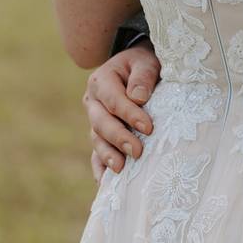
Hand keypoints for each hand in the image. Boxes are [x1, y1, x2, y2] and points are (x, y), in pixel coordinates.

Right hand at [85, 40, 160, 180]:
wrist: (138, 67)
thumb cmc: (145, 62)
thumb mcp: (146, 61)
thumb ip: (143, 76)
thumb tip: (138, 97)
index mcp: (101, 80)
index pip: (114, 100)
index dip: (130, 114)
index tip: (148, 127)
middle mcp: (93, 101)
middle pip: (101, 123)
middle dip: (119, 138)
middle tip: (138, 151)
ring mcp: (94, 119)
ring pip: (97, 139)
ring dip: (108, 155)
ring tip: (121, 168)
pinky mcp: (100, 134)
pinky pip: (96, 152)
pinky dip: (99, 167)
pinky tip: (105, 182)